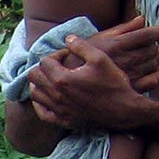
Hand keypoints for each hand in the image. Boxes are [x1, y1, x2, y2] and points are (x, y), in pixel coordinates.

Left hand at [28, 25, 158, 132]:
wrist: (124, 110)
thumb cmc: (113, 83)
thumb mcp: (100, 59)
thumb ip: (81, 46)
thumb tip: (67, 38)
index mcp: (63, 79)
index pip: (45, 61)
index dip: (55, 55)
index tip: (66, 55)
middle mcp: (56, 96)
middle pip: (34, 77)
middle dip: (44, 67)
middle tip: (57, 65)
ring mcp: (58, 110)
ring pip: (35, 94)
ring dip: (40, 83)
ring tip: (53, 79)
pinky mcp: (63, 120)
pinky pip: (42, 113)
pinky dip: (40, 103)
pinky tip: (48, 97)